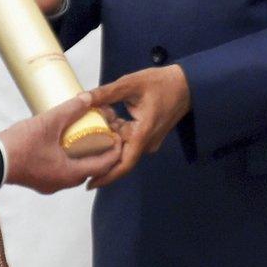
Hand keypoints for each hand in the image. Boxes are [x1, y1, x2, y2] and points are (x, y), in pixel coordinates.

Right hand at [0, 93, 121, 193]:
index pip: (103, 165)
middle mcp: (62, 183)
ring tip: (86, 136)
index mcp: (70, 174)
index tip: (119, 135)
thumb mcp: (49, 122)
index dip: (114, 150)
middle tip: (104, 133)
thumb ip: (70, 109)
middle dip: (100, 152)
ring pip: (74, 170)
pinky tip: (62, 143)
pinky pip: (60, 169)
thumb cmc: (22, 145)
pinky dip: (68, 157)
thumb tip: (88, 97)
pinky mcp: (38, 179)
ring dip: (82, 155)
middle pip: (90, 169)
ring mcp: (49, 184)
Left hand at [86, 65, 191, 188]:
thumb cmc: (161, 83)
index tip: (88, 183)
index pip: (124, 164)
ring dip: (108, 140)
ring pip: (124, 147)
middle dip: (101, 155)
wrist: (186, 84)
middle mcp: (147, 143)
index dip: (106, 176)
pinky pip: (129, 139)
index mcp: (143, 134)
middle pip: (121, 157)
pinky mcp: (149, 134)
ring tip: (87, 134)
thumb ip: (106, 93)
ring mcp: (149, 140)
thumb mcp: (130, 83)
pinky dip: (116, 133)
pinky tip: (105, 121)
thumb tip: (83, 98)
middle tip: (79, 153)